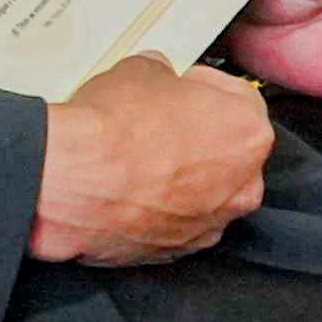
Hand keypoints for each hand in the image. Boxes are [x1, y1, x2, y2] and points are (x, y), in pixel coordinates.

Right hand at [29, 54, 270, 263]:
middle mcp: (242, 186)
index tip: (182, 85)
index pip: (238, 98)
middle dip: (198, 136)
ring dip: (180, 176)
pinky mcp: (177, 252)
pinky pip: (175, 222)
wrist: (74, 183)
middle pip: (227, 151)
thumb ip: (162, 75)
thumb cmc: (112, 133)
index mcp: (248, 133)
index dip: (202, 87)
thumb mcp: (139, 70)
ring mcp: (211, 224)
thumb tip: (155, 78)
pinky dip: (157, 207)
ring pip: (203, 192)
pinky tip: (127, 188)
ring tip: (136, 158)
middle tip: (158, 122)